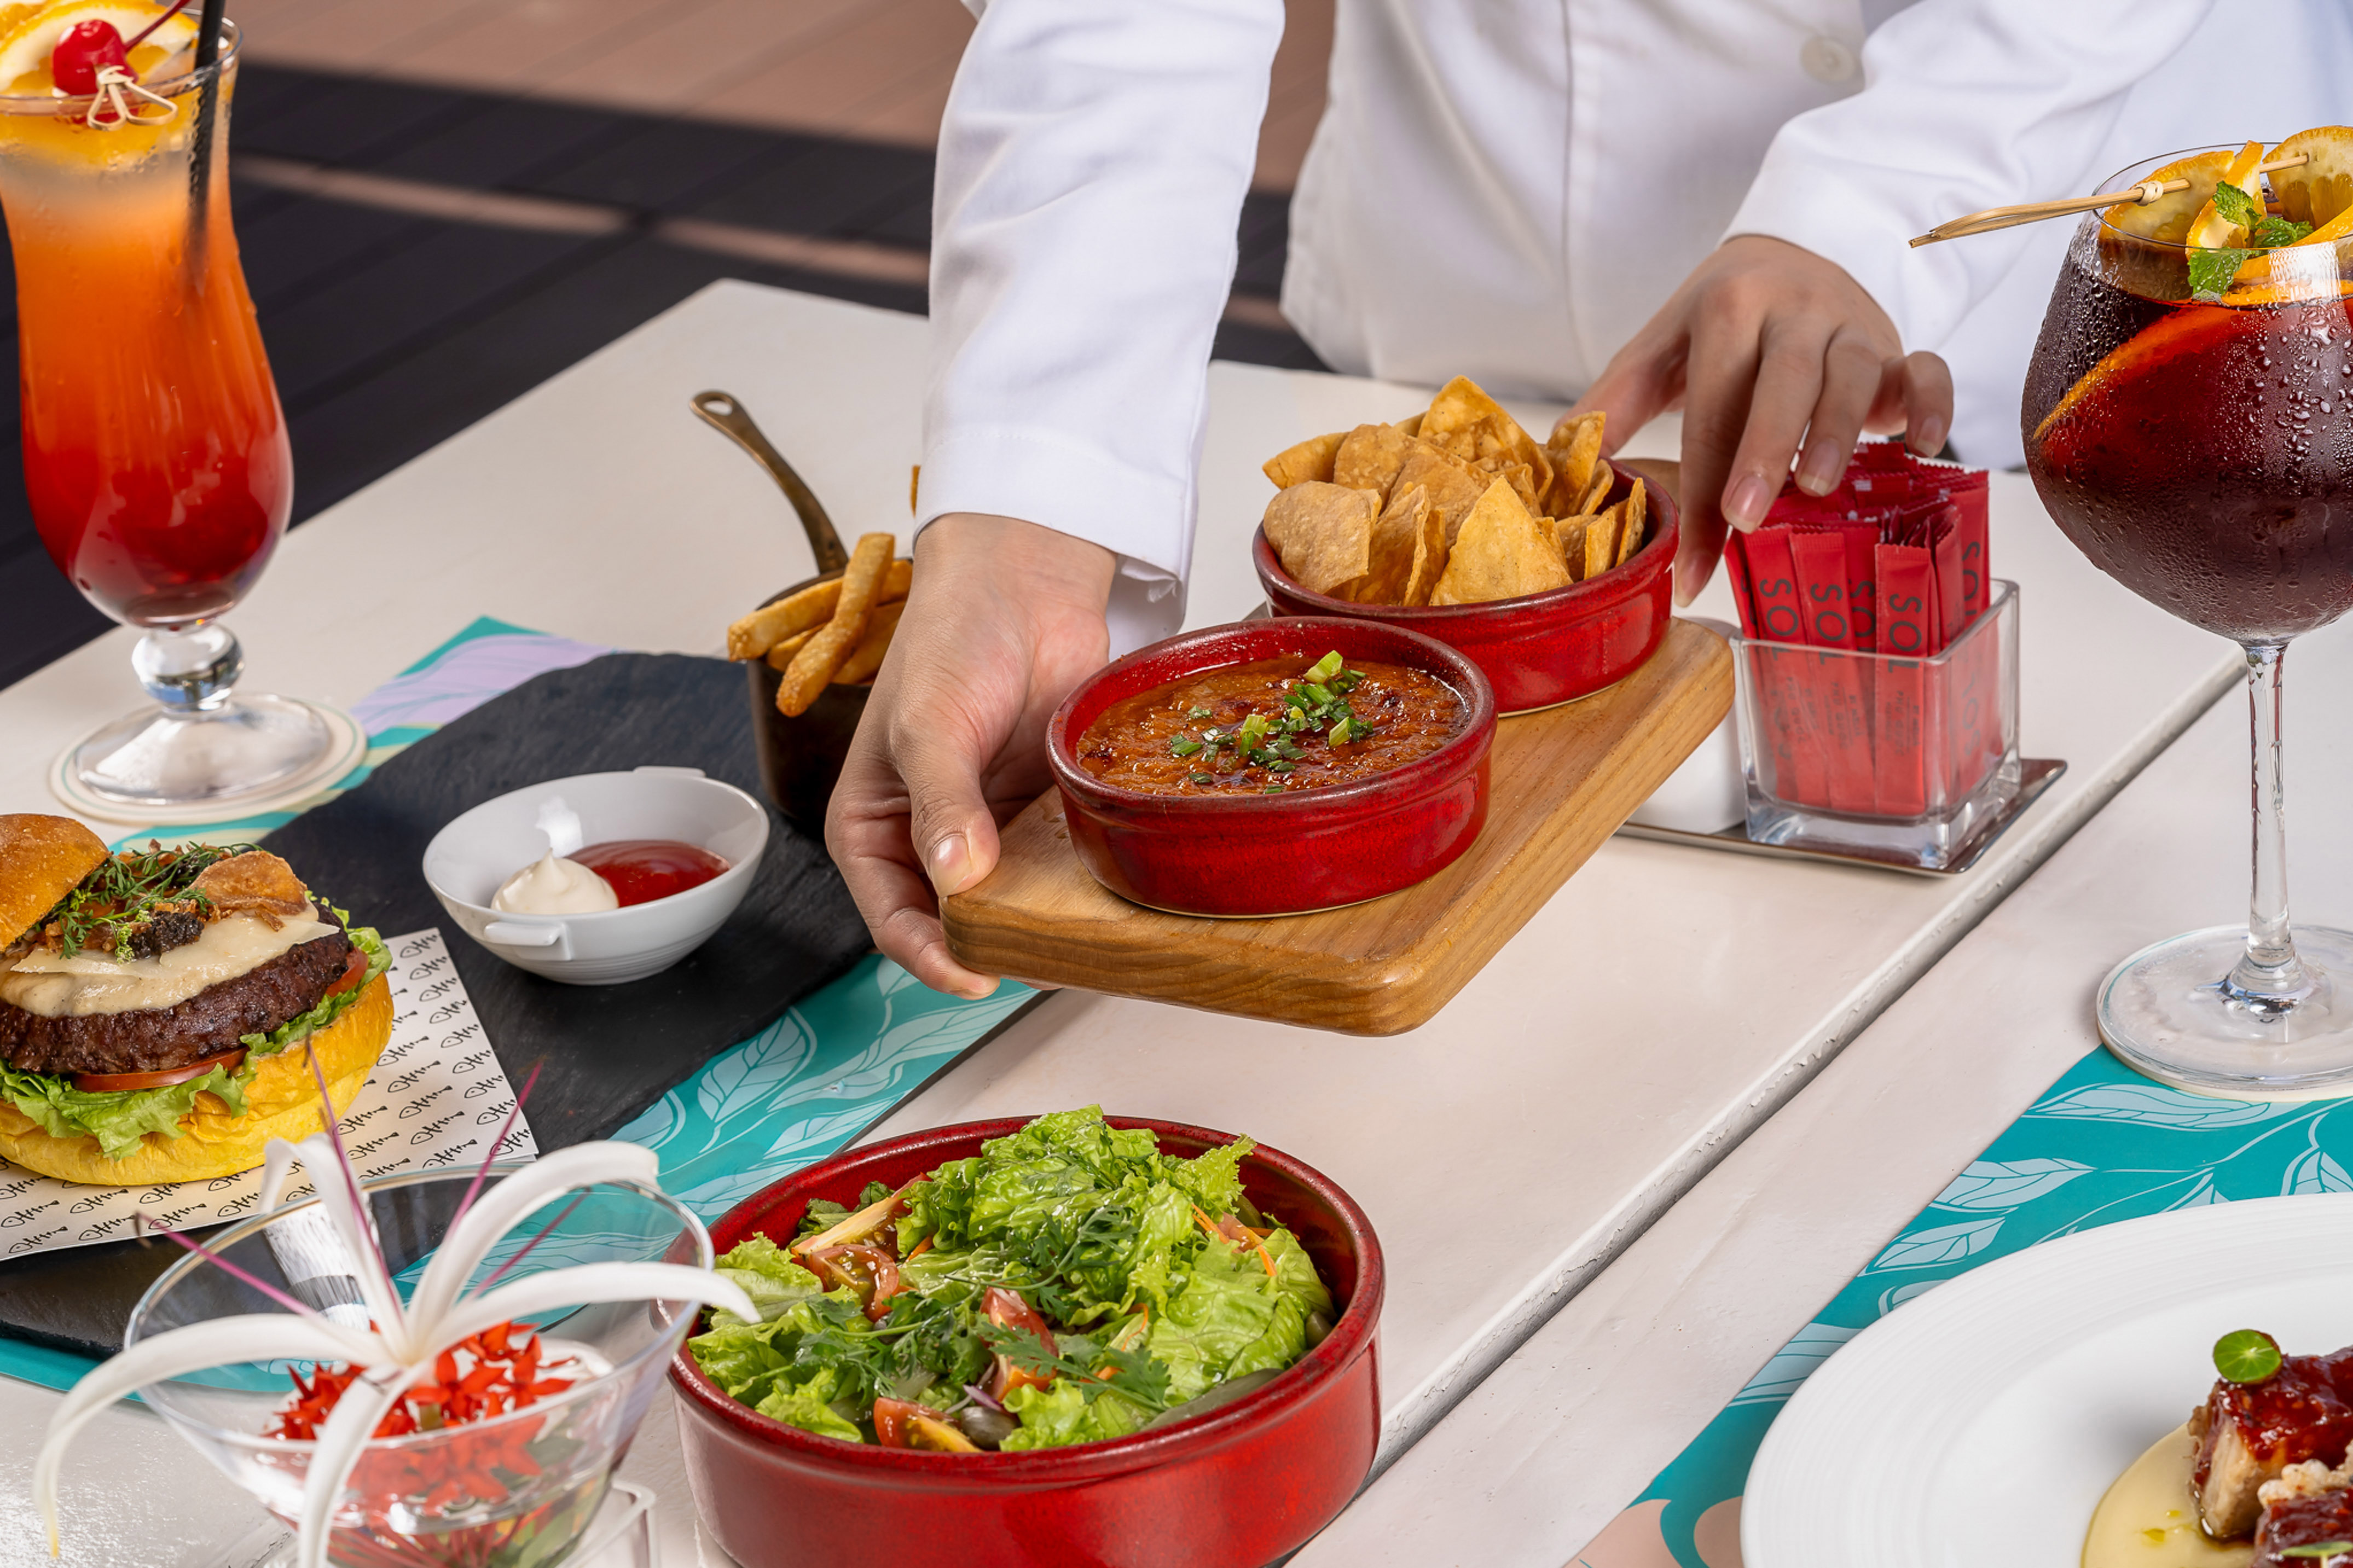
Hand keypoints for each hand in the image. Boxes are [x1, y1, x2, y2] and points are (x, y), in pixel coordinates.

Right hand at [826, 513, 1115, 997]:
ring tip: (1078, 936)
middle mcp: (929, 838)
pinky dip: (1076, 884)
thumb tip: (956, 877)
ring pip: (1013, 903)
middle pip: (956, 923)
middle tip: (1041, 958)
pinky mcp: (1041, 812)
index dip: (931, 956)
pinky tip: (1104, 894)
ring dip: (1041, 920)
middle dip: (994, 945)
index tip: (976, 975)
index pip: (894, 918)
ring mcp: (991, 828)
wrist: (1025, 582)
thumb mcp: (931, 724)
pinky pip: (1058, 868)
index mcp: (874, 827)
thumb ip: (942, 803)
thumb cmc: (952, 639)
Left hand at [1563, 234, 1952, 604]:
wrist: (1789, 253)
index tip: (1688, 565)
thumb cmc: (1719, 322)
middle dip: (1763, 450)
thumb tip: (1562, 463)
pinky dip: (1934, 403)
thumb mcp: (1660, 347)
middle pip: (1783, 380)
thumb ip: (1614, 402)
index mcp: (1729, 308)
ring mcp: (1853, 325)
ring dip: (1837, 430)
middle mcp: (1796, 309)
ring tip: (1815, 487)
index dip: (1696, 488)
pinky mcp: (1899, 343)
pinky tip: (1923, 447)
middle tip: (1746, 518)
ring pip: (1853, 372)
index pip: (1710, 406)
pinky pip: (1930, 367)